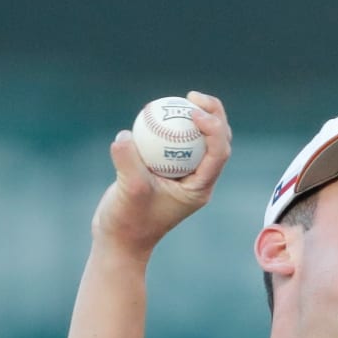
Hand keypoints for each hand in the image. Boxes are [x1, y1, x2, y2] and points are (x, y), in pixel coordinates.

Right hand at [91, 90, 232, 259]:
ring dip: (194, 117)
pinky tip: (155, 112)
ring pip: (198, 140)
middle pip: (218, 141)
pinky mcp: (166, 170)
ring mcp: (183, 175)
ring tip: (180, 99)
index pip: (219, 152)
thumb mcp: (128, 191)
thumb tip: (126, 135)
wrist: (119, 239)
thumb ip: (128, 162)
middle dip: (213, 114)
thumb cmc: (128, 222)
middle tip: (192, 97)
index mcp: (200, 187)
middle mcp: (198, 180)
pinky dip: (169, 126)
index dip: (213, 127)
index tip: (193, 112)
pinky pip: (174, 142)